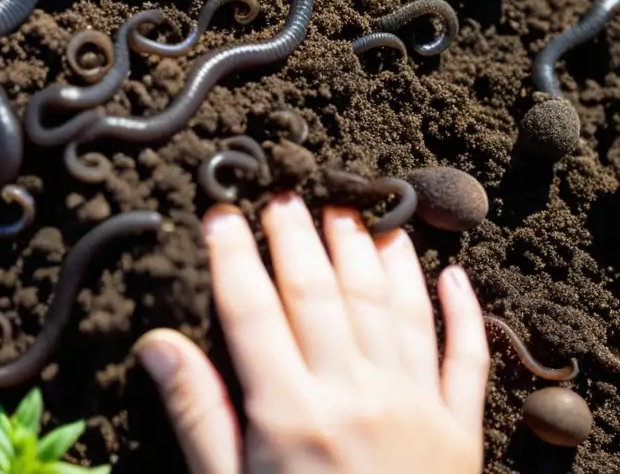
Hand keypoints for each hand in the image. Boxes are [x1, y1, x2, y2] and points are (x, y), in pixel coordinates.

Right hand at [134, 193, 489, 473]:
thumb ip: (197, 415)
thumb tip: (155, 342)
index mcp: (289, 413)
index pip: (251, 310)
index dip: (231, 255)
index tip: (219, 213)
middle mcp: (354, 395)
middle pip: (321, 293)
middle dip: (297, 236)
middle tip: (285, 191)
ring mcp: (415, 408)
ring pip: (393, 307)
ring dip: (373, 251)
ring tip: (355, 208)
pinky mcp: (462, 431)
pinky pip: (467, 358)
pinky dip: (463, 312)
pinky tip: (452, 273)